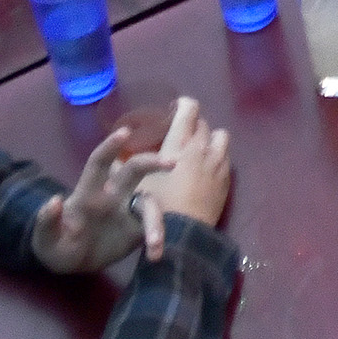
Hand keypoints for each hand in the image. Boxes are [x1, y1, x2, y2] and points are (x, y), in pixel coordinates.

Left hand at [28, 122, 156, 274]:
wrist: (71, 265)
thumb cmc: (55, 245)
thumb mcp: (44, 238)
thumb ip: (46, 221)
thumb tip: (55, 201)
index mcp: (88, 193)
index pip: (99, 164)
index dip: (110, 147)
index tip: (125, 133)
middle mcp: (112, 196)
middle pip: (134, 171)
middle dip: (151, 163)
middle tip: (171, 163)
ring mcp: (127, 212)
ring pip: (149, 203)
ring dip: (156, 220)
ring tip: (154, 243)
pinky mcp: (137, 231)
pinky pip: (153, 228)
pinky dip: (157, 239)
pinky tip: (155, 255)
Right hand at [134, 95, 231, 255]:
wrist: (185, 233)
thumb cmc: (158, 206)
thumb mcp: (136, 185)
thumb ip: (121, 170)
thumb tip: (110, 162)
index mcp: (179, 143)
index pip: (189, 109)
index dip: (183, 105)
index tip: (174, 110)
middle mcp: (201, 147)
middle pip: (203, 123)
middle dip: (193, 125)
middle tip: (182, 136)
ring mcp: (218, 162)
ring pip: (220, 136)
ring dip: (210, 139)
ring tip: (198, 150)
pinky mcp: (226, 178)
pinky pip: (226, 157)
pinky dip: (217, 157)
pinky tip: (206, 168)